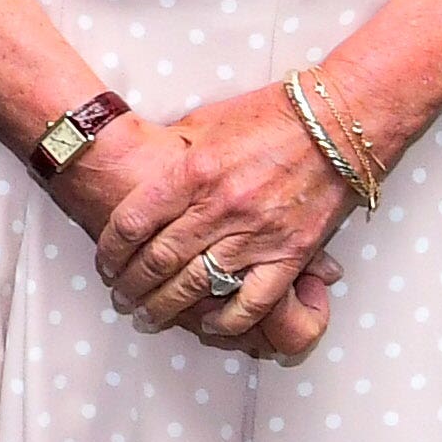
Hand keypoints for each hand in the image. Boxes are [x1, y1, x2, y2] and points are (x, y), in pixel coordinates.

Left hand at [90, 90, 355, 351]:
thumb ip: (173, 156)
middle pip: (159, 259)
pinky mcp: (291, 253)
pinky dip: (227, 319)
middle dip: (132, 284)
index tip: (105, 262)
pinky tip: (207, 325)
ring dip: (165, 305)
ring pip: (197, 284)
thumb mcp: (203, 124)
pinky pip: (253, 300)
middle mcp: (219, 207)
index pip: (134, 221)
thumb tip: (142, 177)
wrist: (336, 124)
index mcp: (191, 172)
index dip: (112, 248)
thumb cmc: (267, 116)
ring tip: (147, 316)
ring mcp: (256, 234)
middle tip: (120, 297)